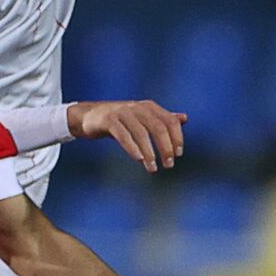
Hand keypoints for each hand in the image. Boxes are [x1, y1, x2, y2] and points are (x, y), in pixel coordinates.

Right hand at [68, 100, 187, 172]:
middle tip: (168, 165)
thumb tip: (185, 118)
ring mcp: (122, 112)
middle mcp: (138, 107)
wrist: (91, 116)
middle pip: (158, 127)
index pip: (170, 121)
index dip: (177, 138)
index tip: (178, 155)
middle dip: (165, 147)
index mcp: (149, 107)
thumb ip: (163, 119)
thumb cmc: (121, 119)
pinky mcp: (109, 120)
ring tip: (153, 168)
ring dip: (149, 152)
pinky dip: (132, 147)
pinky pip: (123, 135)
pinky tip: (139, 159)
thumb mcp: (143, 117)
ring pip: (141, 133)